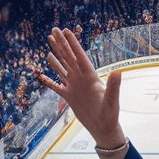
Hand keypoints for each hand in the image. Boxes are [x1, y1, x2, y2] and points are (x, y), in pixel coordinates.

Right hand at [40, 27, 124, 149]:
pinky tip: (41, 75)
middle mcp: (81, 79)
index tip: (65, 31)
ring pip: (62, 68)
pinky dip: (48, 81)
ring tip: (49, 44)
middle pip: (69, 58)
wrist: (103, 129)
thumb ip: (113, 86)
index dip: (72, 44)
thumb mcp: (111, 100)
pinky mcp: (69, 97)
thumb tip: (118, 72)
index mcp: (90, 77)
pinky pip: (56, 86)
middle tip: (53, 30)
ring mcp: (74, 87)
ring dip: (56, 57)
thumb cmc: (110, 115)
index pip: (79, 56)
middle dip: (61, 44)